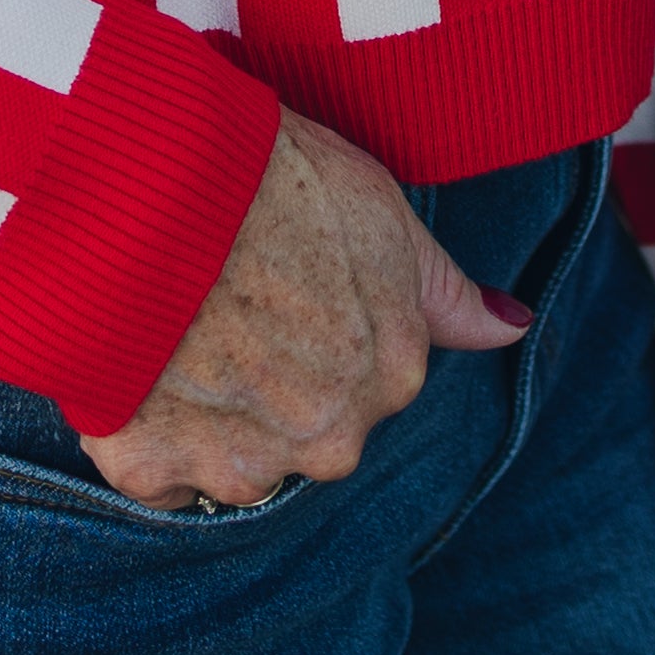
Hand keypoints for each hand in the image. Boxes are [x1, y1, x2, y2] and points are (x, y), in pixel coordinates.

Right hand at [82, 106, 531, 510]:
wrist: (151, 185)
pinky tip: (142, 366)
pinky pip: (159, 476)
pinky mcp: (151, 469)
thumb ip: (444, 290)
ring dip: (211, 413)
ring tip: (178, 327)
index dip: (316, 325)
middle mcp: (330, 438)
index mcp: (392, 375)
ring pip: (236, 459)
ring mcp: (241, 461)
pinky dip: (149, 434)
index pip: (367, 377)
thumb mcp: (381, 212)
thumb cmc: (270, 178)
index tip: (280, 281)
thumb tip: (512, 326)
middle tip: (226, 304)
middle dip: (271, 383)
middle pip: (306, 428)